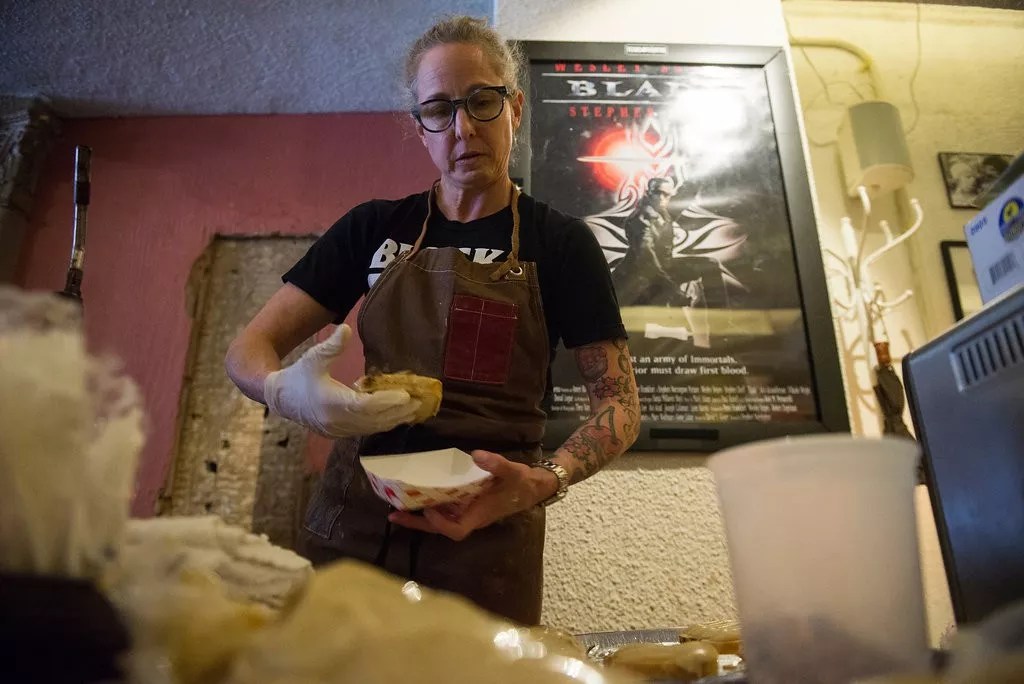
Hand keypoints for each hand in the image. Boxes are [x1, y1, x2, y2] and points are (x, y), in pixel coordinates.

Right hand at [263, 324, 420, 437]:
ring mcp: (338, 431)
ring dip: (393, 420)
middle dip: (398, 412)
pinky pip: (365, 431)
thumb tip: (345, 328)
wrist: (281, 399)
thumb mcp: (313, 357)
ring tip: (413, 410)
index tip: (405, 395)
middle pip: (373, 420)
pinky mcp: (339, 434)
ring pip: (371, 428)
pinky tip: (396, 416)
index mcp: (330, 403)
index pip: (365, 406)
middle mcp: (336, 421)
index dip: (387, 401)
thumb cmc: (299, 376)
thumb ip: (331, 345)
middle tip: (419, 402)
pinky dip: (382, 424)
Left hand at [388, 450, 557, 540]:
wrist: (534, 487)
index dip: (440, 523)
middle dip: (418, 523)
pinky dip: (431, 505)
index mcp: (480, 515)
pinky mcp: (468, 505)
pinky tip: (418, 496)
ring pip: (440, 520)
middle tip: (394, 514)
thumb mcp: (512, 472)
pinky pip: (445, 510)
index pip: (457, 530)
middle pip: (440, 528)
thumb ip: (496, 464)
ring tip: (397, 506)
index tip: (428, 509)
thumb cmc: (523, 484)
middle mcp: (471, 517)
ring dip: (420, 515)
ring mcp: (469, 512)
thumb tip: (476, 455)